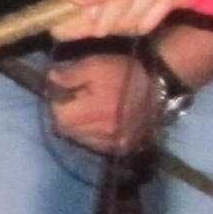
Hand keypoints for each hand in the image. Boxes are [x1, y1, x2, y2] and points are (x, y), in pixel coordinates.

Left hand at [43, 50, 159, 153]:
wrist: (161, 87)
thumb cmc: (126, 73)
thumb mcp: (96, 66)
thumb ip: (70, 75)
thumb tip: (51, 79)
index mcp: (95, 112)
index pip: (60, 117)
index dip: (58, 104)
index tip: (63, 94)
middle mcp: (103, 133)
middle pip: (68, 131)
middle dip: (66, 116)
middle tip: (73, 102)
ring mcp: (114, 143)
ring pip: (81, 140)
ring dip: (78, 127)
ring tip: (87, 111)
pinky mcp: (123, 148)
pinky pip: (97, 145)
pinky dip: (92, 135)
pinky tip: (99, 121)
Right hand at [64, 0, 208, 41]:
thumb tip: (77, 1)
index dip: (68, 10)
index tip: (85, 10)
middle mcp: (98, 0)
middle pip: (93, 19)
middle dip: (118, 2)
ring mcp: (118, 14)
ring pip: (120, 23)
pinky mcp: (138, 24)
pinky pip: (142, 26)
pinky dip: (158, 7)